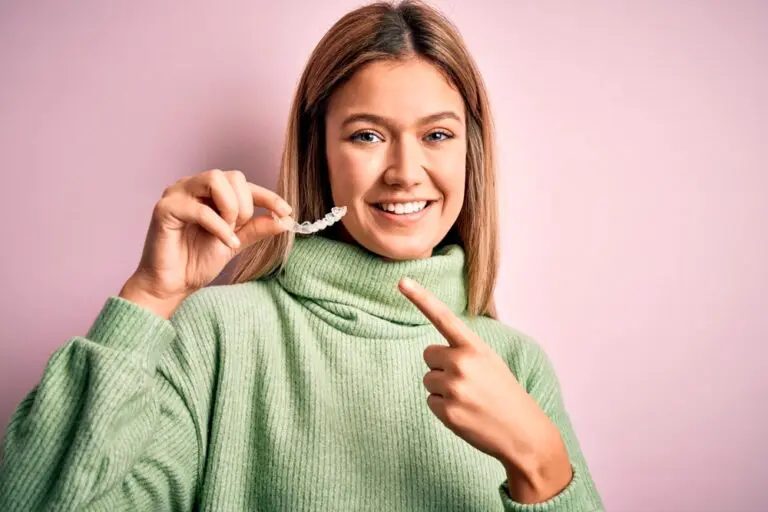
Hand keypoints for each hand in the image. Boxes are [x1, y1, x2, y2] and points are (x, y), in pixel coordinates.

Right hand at [122, 169, 292, 315]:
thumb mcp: (236, 242)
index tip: (287, 212)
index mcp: (208, 191)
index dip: (268, 196)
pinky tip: (227, 243)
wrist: (172, 285)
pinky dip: (219, 226)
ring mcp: (176, 194)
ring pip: (215, 179)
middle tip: (240, 229)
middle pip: (232, 176)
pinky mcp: (164, 208)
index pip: (243, 183)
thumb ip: (257, 228)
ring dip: (231, 208)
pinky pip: (200, 209)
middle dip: (245, 204)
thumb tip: (286, 219)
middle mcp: (192, 186)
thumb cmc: (197, 261)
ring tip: (230, 232)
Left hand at [398, 277, 571, 501]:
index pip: (443, 317)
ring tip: (469, 398)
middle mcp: (462, 363)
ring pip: (429, 380)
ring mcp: (454, 388)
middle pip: (429, 355)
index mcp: (474, 346)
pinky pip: (431, 401)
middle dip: (441, 366)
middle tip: (468, 381)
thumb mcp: (490, 361)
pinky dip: (444, 408)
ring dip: (443, 389)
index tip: (402, 281)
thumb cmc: (503, 393)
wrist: (523, 432)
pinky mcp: (447, 411)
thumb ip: (464, 351)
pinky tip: (465, 413)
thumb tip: (433, 353)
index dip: (421, 298)